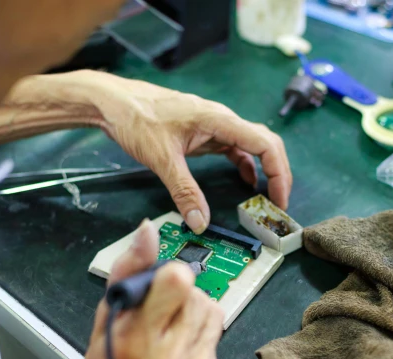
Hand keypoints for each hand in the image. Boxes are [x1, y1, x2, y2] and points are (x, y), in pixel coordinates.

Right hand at [72, 220, 223, 358]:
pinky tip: (178, 354)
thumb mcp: (103, 325)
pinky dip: (198, 338)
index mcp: (136, 341)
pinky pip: (215, 338)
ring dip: (193, 314)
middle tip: (158, 317)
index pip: (177, 282)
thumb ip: (126, 274)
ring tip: (169, 333)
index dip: (170, 277)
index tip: (158, 288)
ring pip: (212, 311)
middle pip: (197, 294)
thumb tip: (148, 230)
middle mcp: (170, 358)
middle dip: (179, 297)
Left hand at [81, 71, 292, 232]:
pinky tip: (245, 182)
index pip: (265, 144)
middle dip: (278, 173)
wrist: (114, 102)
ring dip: (265, 170)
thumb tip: (200, 221)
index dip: (278, 172)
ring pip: (252, 146)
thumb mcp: (161, 158)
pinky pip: (235, 148)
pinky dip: (246, 165)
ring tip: (267, 197)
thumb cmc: (136, 118)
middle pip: (266, 143)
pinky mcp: (204, 133)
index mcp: (218, 120)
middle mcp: (222, 120)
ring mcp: (214, 126)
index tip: (278, 198)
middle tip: (278, 203)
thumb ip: (184, 192)